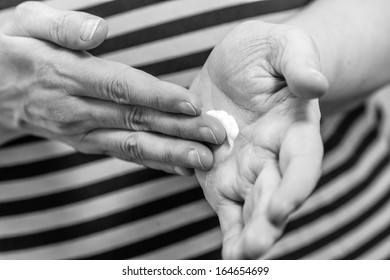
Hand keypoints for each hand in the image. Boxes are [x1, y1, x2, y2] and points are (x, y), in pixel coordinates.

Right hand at [0, 2, 225, 174]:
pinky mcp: (83, 142)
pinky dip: (152, 162)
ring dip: (171, 154)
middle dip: (178, 131)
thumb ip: (63, 25)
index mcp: (67, 74)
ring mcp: (80, 131)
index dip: (158, 97)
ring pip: (132, 145)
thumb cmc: (10, 48)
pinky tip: (177, 167)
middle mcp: (76, 109)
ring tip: (204, 160)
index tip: (192, 105)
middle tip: (215, 138)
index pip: (121, 87)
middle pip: (135, 121)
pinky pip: (122, 154)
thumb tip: (100, 31)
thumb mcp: (25, 21)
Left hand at [190, 21, 326, 257]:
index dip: (295, 186)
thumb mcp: (283, 46)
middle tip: (254, 247)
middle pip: (275, 195)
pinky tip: (226, 255)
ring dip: (246, 234)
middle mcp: (273, 157)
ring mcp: (245, 170)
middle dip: (267, 223)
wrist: (236, 66)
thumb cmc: (265, 53)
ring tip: (237, 257)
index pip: (302, 163)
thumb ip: (299, 64)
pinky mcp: (220, 176)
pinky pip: (226, 207)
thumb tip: (316, 84)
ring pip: (251, 209)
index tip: (283, 207)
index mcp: (294, 129)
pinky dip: (227, 231)